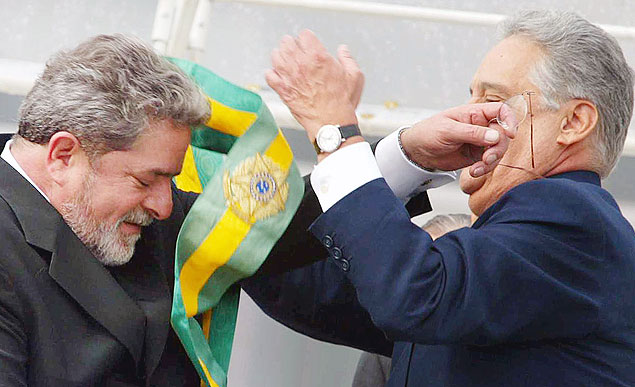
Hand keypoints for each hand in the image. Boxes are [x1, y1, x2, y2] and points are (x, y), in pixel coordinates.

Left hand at [265, 30, 361, 140]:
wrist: (331, 123)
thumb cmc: (342, 102)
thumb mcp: (354, 77)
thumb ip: (347, 59)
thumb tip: (343, 50)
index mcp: (318, 57)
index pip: (304, 35)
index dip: (307, 38)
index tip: (309, 43)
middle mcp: (301, 64)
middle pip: (286, 42)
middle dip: (292, 44)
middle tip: (295, 49)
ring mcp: (289, 77)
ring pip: (275, 56)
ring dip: (280, 55)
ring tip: (286, 59)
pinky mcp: (282, 90)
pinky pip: (269, 75)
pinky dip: (272, 74)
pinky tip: (278, 75)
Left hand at [400, 103, 515, 176]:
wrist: (417, 151)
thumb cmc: (428, 132)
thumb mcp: (448, 130)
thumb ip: (472, 133)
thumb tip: (495, 136)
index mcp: (474, 113)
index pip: (500, 111)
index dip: (509, 120)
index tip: (510, 134)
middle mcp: (480, 126)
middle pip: (503, 134)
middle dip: (498, 148)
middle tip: (487, 158)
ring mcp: (479, 142)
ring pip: (498, 149)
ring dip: (492, 160)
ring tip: (478, 168)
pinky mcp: (476, 156)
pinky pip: (489, 162)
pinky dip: (485, 168)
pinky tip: (474, 171)